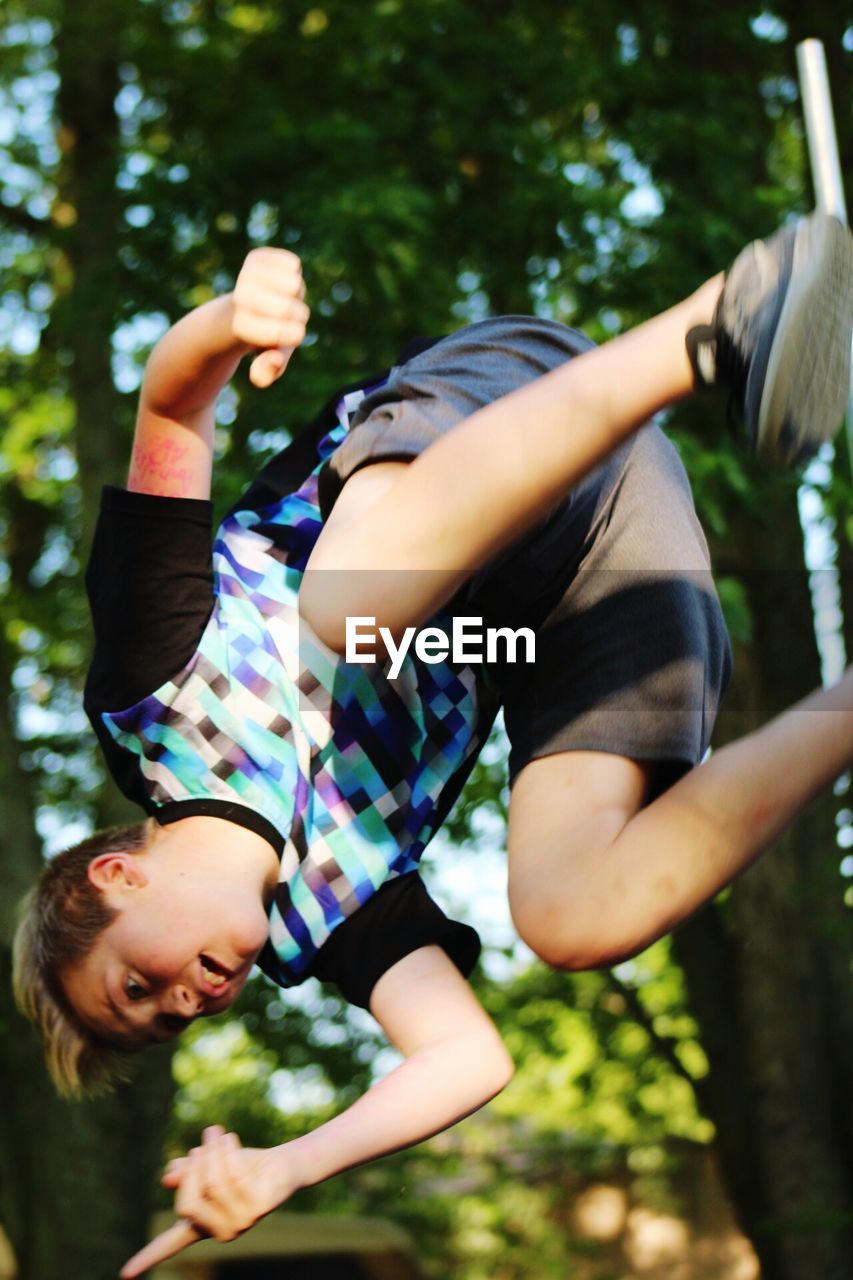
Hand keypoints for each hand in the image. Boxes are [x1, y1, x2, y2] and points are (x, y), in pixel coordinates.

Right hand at [119, 1126, 299, 1277]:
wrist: (282, 1163)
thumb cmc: (242, 1165)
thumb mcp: (206, 1165)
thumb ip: (185, 1172)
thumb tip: (167, 1179)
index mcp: (202, 1224)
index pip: (170, 1244)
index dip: (146, 1257)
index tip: (124, 1275)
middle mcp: (219, 1230)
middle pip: (187, 1204)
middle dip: (192, 1169)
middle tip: (201, 1146)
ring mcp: (240, 1223)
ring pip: (212, 1185)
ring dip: (212, 1152)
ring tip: (216, 1134)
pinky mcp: (258, 1209)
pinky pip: (233, 1175)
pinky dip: (227, 1151)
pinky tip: (230, 1138)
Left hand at [231, 247, 309, 388]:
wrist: (239, 310)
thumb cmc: (261, 338)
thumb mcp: (265, 362)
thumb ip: (269, 371)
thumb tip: (274, 360)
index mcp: (242, 328)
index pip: (290, 333)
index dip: (295, 335)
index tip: (287, 335)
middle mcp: (240, 300)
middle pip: (293, 309)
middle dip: (297, 316)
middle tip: (283, 317)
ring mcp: (246, 276)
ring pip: (295, 284)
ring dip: (295, 294)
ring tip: (281, 298)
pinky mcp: (256, 257)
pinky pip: (293, 264)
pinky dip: (292, 273)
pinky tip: (278, 282)